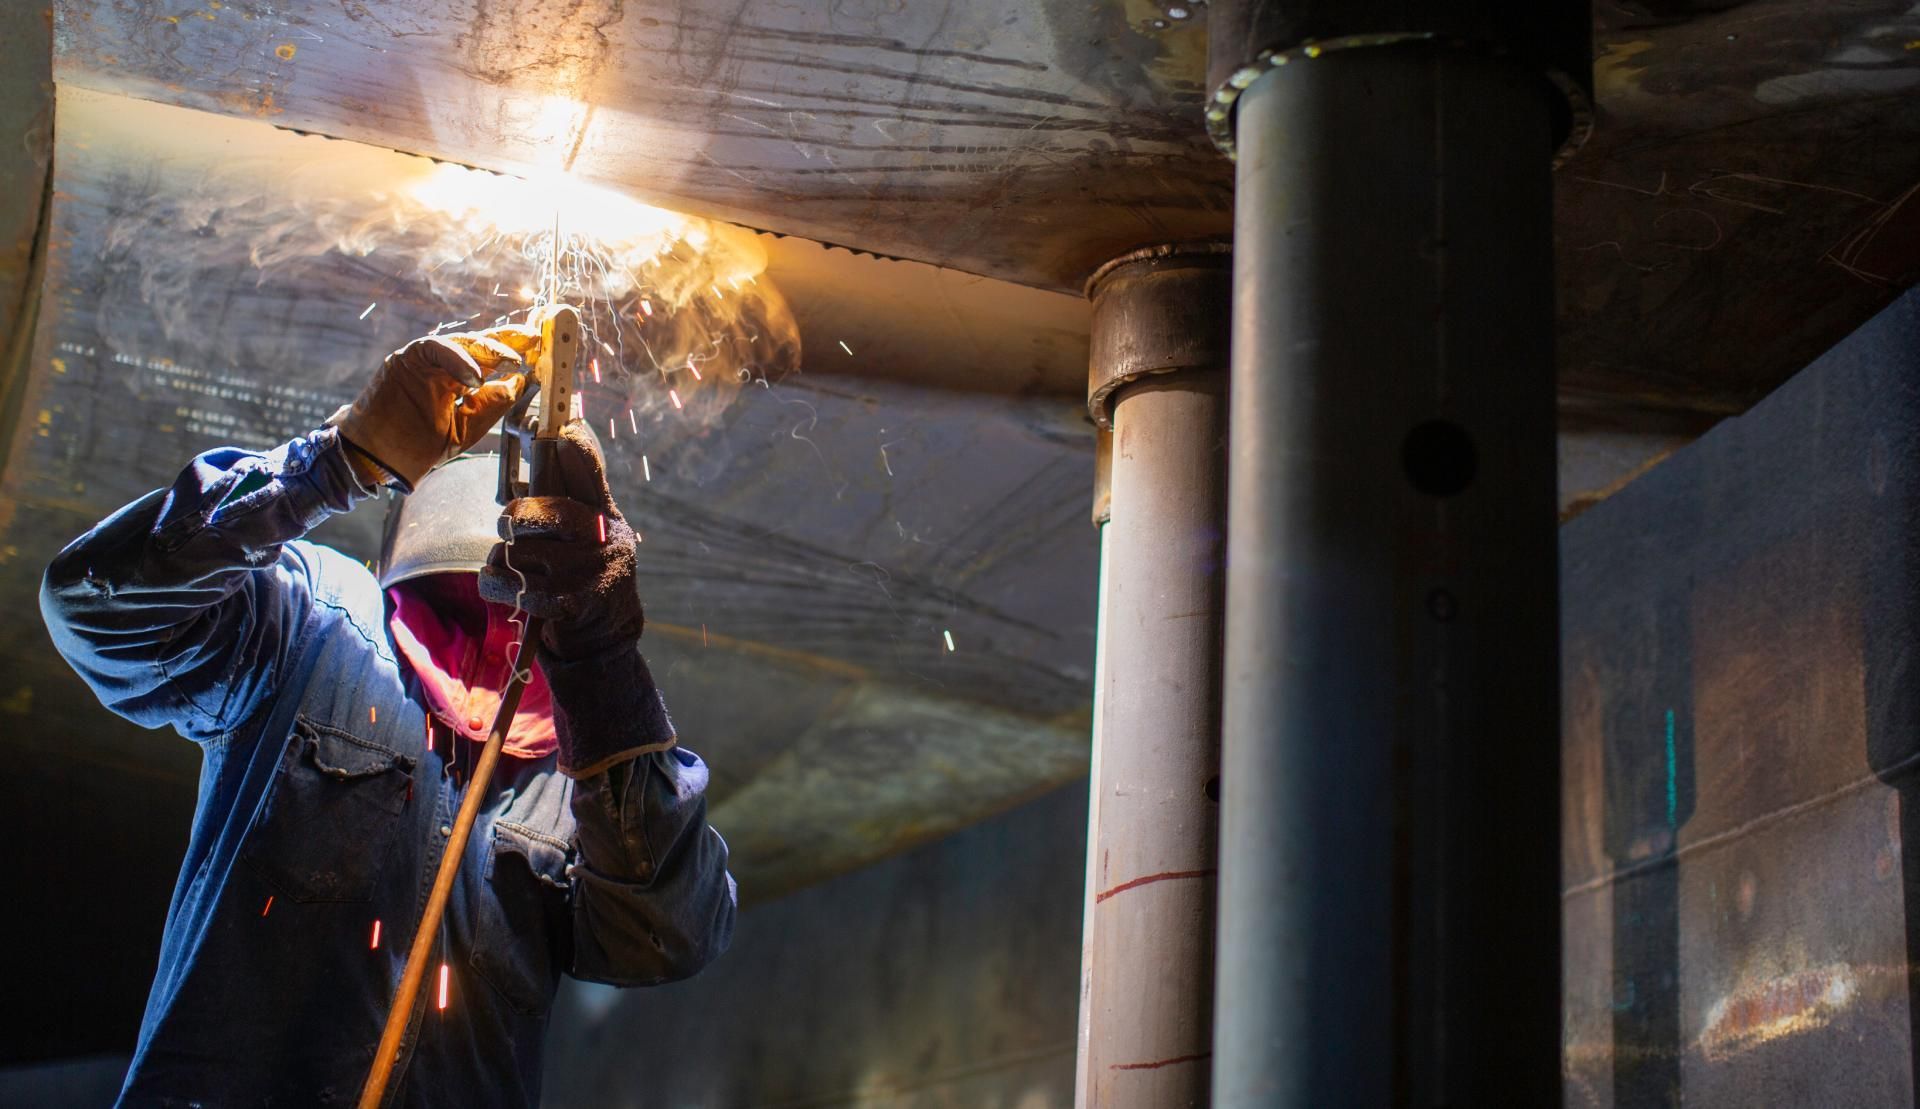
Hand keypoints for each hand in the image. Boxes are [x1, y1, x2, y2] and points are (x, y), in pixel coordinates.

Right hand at [327, 326, 540, 489]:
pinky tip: (475, 375)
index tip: (540, 351)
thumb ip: (490, 406)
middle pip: (478, 344)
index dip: (514, 352)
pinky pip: (433, 347)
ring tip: (512, 359)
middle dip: (508, 340)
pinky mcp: (403, 360)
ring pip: (459, 341)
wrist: (374, 459)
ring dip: (488, 348)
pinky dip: (456, 358)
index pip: (489, 360)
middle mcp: (441, 367)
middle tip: (534, 340)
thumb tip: (519, 383)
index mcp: (456, 382)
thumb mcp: (464, 429)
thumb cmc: (413, 448)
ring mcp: (422, 362)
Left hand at [478, 421, 643, 660]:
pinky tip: (497, 584)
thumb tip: (559, 439)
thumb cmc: (584, 573)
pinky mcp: (573, 603)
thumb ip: (576, 497)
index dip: (578, 452)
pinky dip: (494, 584)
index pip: (593, 477)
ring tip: (509, 566)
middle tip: (509, 526)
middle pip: (545, 512)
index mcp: (606, 517)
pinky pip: (516, 586)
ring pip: (520, 551)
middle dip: (515, 517)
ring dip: (501, 559)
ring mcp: (590, 572)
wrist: (604, 635)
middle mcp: (605, 541)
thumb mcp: (591, 534)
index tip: (564, 431)